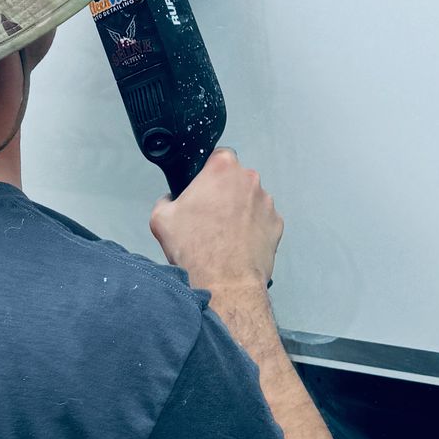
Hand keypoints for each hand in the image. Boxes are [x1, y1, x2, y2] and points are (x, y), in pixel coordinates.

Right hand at [150, 148, 282, 292]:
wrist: (225, 283)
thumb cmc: (197, 250)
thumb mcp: (161, 218)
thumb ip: (166, 199)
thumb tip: (171, 201)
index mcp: (222, 169)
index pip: (218, 155)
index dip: (209, 171)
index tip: (204, 187)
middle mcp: (249, 180)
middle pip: (236, 178)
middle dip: (224, 193)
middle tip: (210, 216)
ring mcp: (267, 202)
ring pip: (251, 199)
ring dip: (240, 211)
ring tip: (224, 235)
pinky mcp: (277, 224)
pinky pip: (263, 220)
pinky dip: (253, 228)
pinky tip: (238, 244)